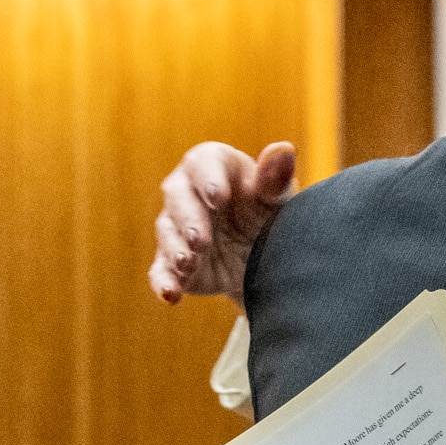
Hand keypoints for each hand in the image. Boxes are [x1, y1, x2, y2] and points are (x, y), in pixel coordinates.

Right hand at [149, 140, 296, 304]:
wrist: (265, 257)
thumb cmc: (270, 214)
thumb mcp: (278, 199)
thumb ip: (275, 179)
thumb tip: (284, 150)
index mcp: (215, 167)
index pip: (203, 162)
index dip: (208, 179)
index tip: (220, 197)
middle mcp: (189, 193)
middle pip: (177, 196)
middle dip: (187, 218)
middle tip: (199, 239)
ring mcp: (178, 228)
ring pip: (167, 232)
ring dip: (176, 248)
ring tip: (189, 263)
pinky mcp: (173, 262)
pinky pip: (161, 270)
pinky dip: (163, 282)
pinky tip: (170, 294)